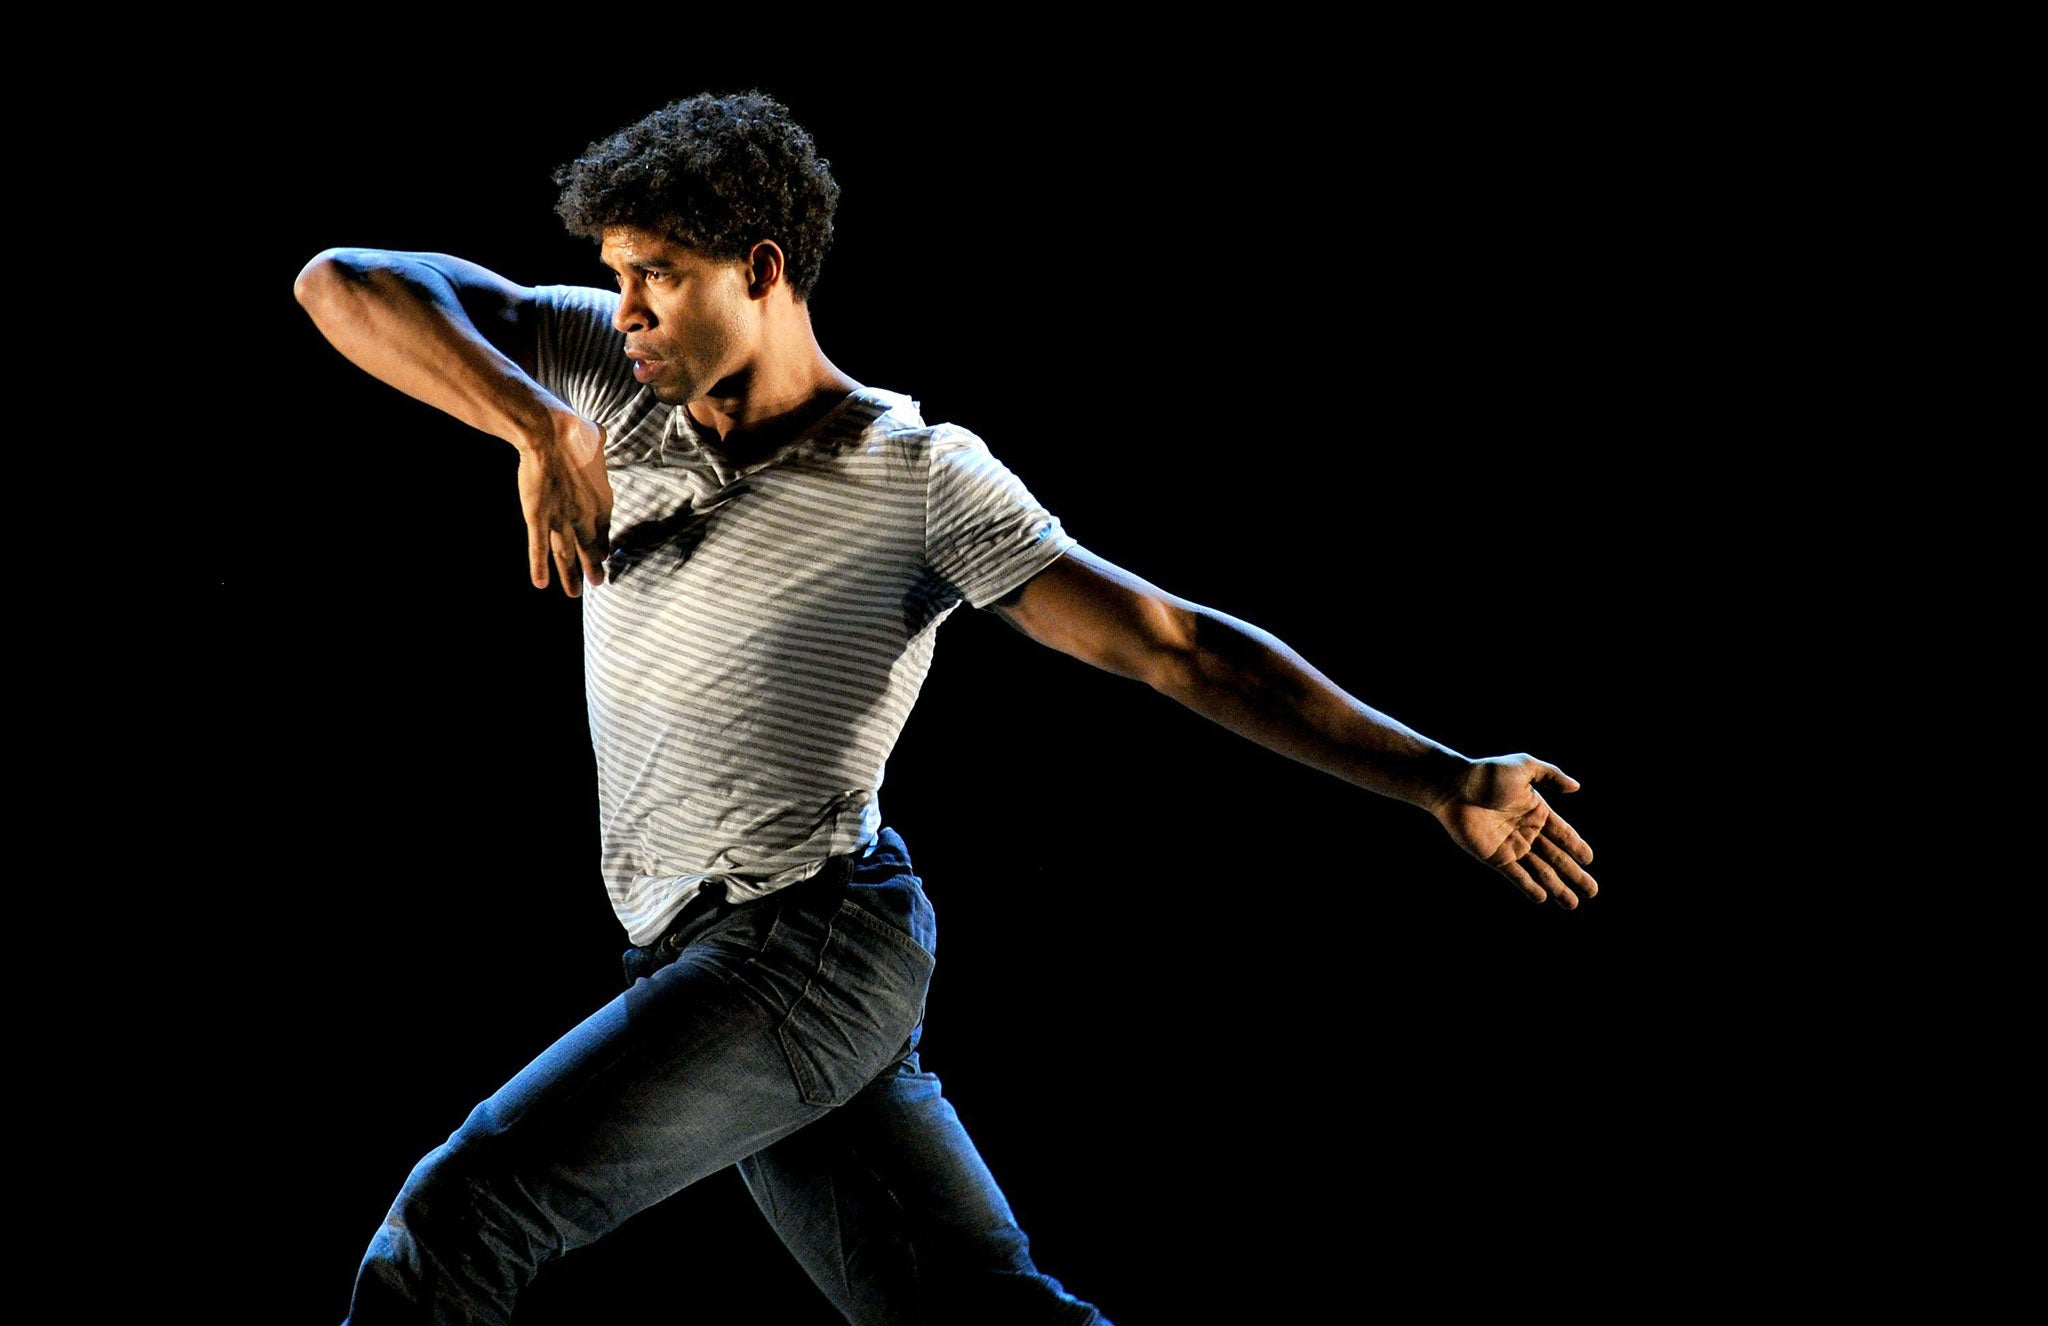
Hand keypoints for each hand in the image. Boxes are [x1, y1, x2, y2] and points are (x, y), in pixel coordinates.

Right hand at [516, 413, 611, 596]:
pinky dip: (539, 567)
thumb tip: (598, 434)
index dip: (604, 546)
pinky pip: (539, 549)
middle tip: (597, 584)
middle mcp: (585, 516)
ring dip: (570, 576)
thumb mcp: (597, 440)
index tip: (605, 557)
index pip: (605, 531)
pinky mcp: (539, 519)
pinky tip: (541, 584)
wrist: (551, 435)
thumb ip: (599, 444)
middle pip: (589, 548)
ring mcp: (562, 520)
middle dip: (593, 568)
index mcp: (603, 501)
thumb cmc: (575, 433)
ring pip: (566, 555)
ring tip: (575, 593)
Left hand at [1431, 754, 1597, 908]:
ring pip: (1540, 871)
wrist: (1453, 787)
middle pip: (1557, 858)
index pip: (1563, 834)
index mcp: (1536, 811)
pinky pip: (1516, 875)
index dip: (1577, 847)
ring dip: (1557, 887)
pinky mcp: (1495, 857)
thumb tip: (1576, 786)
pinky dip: (1529, 887)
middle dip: (1575, 874)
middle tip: (1592, 891)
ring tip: (1572, 904)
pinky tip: (1543, 898)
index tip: (1589, 859)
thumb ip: (1551, 775)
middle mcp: (1527, 831)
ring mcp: (1511, 845)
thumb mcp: (1524, 766)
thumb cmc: (1487, 773)